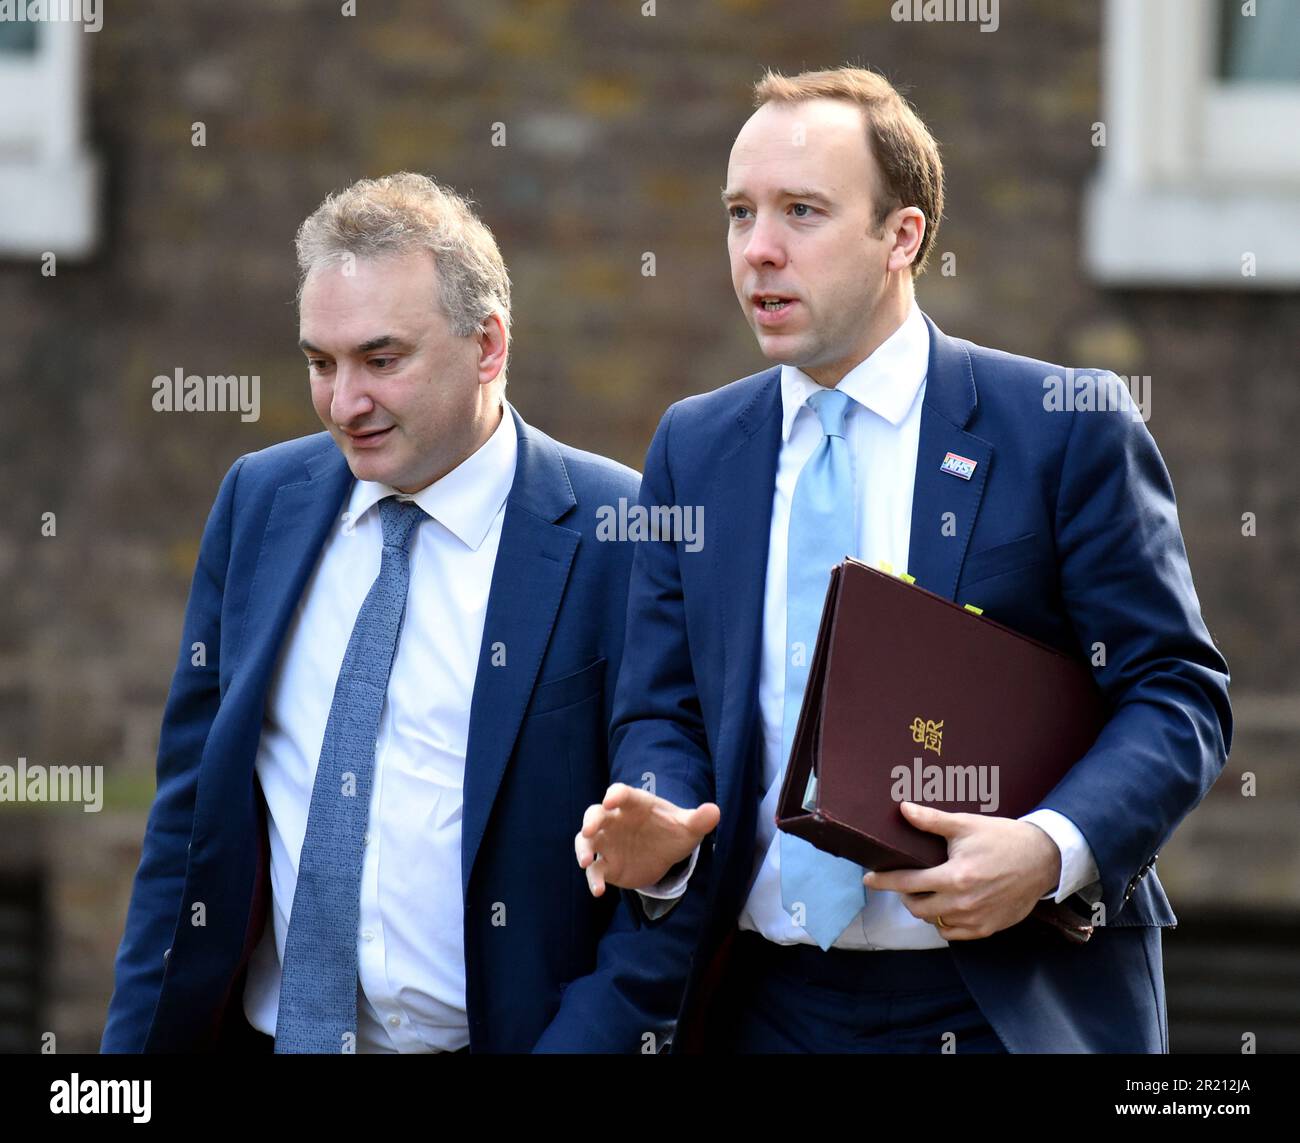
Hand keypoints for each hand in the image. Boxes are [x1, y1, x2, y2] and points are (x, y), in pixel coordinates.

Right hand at [574, 783, 720, 896]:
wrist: (664, 853)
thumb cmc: (672, 831)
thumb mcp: (688, 826)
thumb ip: (699, 819)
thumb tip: (715, 811)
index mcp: (634, 804)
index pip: (621, 793)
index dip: (615, 795)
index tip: (612, 800)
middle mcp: (615, 820)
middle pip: (595, 815)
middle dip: (591, 821)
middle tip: (589, 830)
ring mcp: (607, 842)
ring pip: (586, 841)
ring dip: (583, 849)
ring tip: (585, 861)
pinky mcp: (606, 864)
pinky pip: (595, 870)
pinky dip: (593, 879)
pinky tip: (598, 891)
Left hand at [862, 801, 1061, 939]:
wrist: (1042, 858)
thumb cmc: (1002, 838)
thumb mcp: (965, 825)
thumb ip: (931, 821)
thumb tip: (903, 809)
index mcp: (955, 877)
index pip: (907, 883)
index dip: (883, 881)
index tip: (868, 879)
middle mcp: (963, 903)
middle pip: (917, 908)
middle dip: (904, 895)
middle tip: (905, 882)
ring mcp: (976, 919)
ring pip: (934, 922)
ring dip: (924, 909)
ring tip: (926, 892)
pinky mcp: (988, 929)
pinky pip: (954, 934)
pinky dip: (944, 923)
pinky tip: (945, 907)